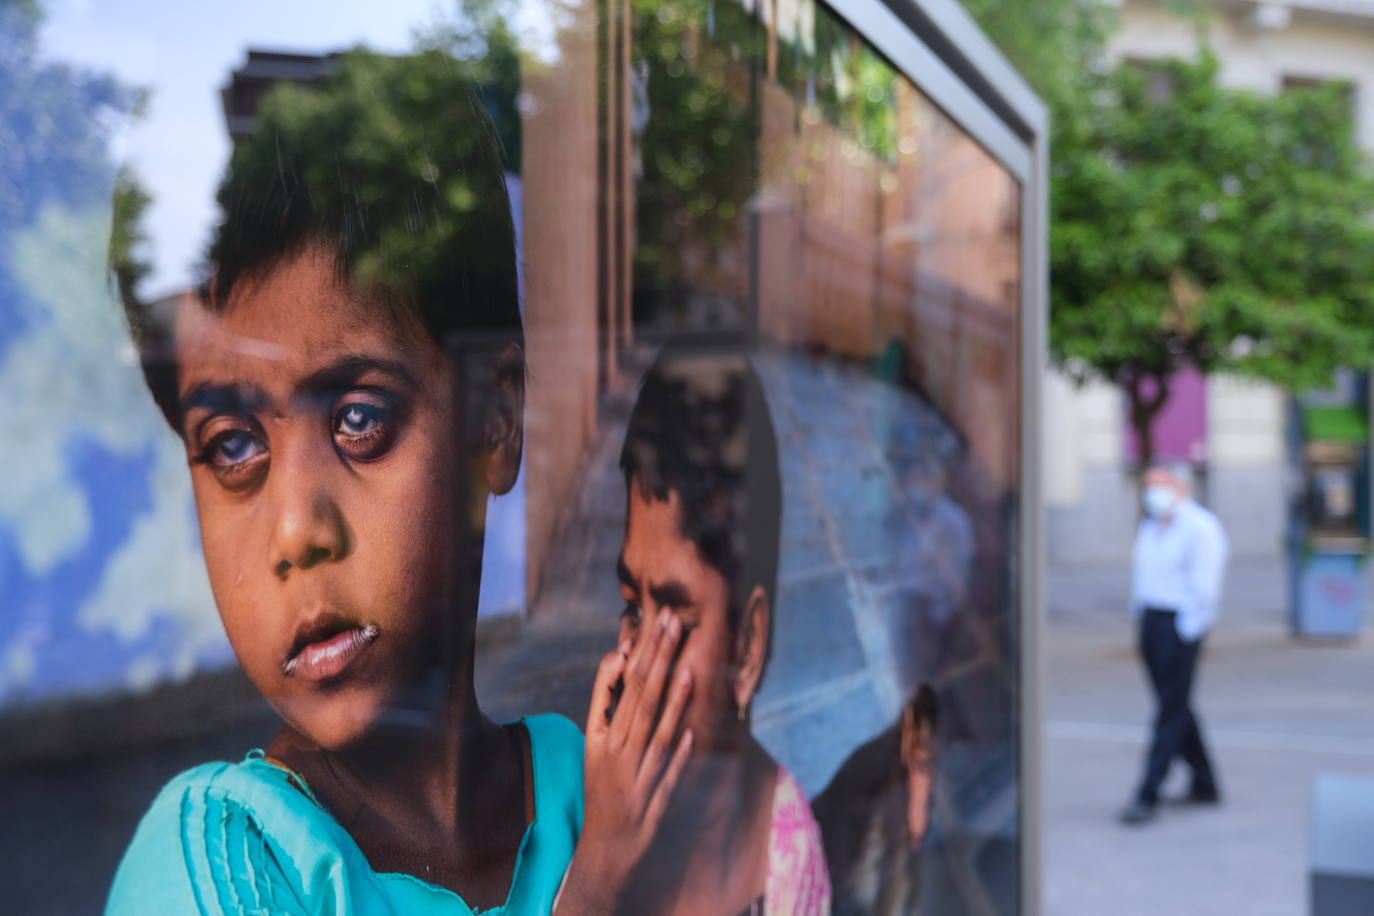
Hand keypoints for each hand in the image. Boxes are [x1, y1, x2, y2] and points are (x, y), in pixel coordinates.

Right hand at [556, 608, 693, 913]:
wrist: (603, 852)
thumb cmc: (602, 791)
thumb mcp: (594, 745)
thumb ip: (607, 704)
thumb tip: (621, 659)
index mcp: (600, 738)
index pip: (620, 687)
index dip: (639, 655)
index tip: (653, 626)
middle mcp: (615, 755)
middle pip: (640, 700)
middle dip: (659, 660)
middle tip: (674, 624)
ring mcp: (635, 779)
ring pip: (656, 733)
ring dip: (673, 701)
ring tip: (688, 669)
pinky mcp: (652, 803)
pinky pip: (667, 775)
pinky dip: (679, 756)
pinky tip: (691, 735)